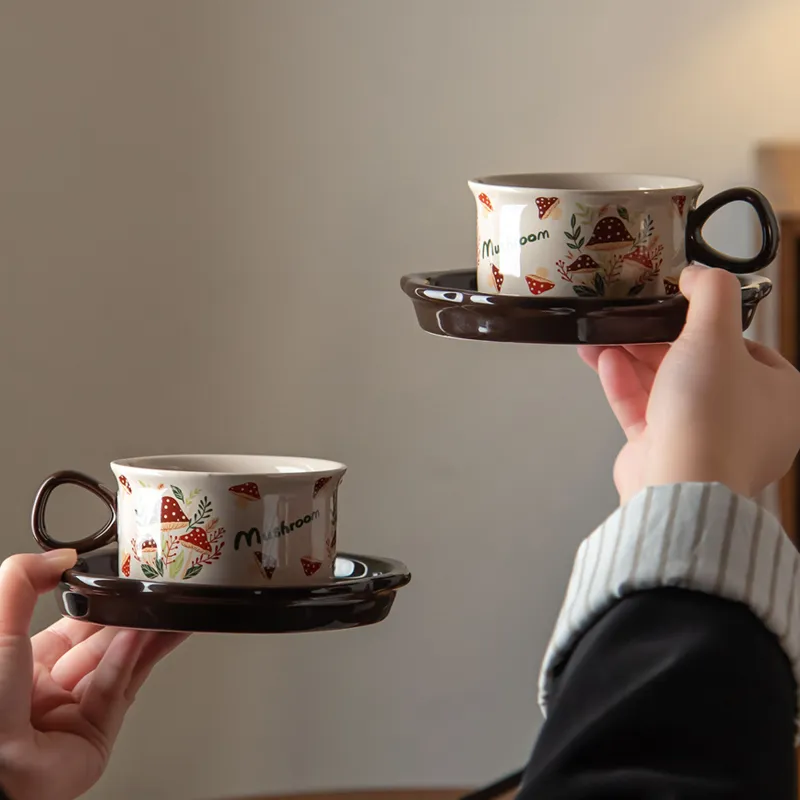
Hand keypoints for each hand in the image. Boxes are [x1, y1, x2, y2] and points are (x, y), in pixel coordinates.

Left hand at [0, 550, 186, 799]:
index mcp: (23, 665)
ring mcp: (77, 711)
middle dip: (130, 615)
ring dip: (145, 632)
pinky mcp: (99, 733)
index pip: (74, 624)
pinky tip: (146, 635)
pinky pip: (119, 686)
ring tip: (167, 608)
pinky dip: (133, 657)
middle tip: (155, 590)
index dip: (100, 601)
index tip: (122, 579)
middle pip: (104, 641)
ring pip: (119, 661)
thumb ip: (23, 581)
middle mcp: (52, 687)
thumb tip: (59, 555)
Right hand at [579, 266, 799, 504]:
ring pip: (666, 387)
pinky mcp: (665, 451)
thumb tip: (700, 274)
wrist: (679, 481)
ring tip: (603, 335)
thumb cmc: (712, 416)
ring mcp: (703, 438)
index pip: (746, 348)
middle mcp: (746, 420)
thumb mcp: (716, 336)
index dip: (710, 325)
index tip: (678, 305)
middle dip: (657, 339)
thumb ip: (711, 295)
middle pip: (698, 365)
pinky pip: (645, 411)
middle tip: (632, 318)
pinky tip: (603, 361)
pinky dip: (624, 385)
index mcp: (779, 396)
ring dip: (632, 358)